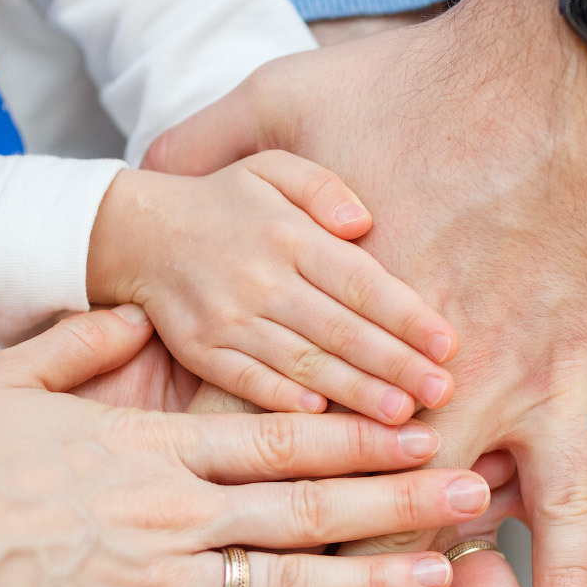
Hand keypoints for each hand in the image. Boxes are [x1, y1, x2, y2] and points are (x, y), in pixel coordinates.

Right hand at [0, 308, 494, 586]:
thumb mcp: (12, 381)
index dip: (361, 437)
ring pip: (290, 583)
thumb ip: (80, 346)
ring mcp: (157, 584)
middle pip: (307, 505)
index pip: (280, 437)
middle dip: (399, 498)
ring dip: (375, 578)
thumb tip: (124, 316)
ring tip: (444, 572)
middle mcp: (171, 512)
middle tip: (473, 489)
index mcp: (150, 447)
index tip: (423, 426)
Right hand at [87, 151, 456, 422]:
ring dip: (354, 393)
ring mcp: (229, 319)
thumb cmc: (224, 202)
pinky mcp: (202, 351)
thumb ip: (322, 187)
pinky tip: (325, 419)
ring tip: (402, 416)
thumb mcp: (272, 168)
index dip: (407, 316)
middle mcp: (262, 279)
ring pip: (303, 363)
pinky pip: (249, 381)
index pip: (360, 281)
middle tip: (441, 392)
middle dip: (395, 364)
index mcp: (288, 236)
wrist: (137, 232)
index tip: (448, 345)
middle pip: (340, 329)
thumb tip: (363, 222)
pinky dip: (285, 401)